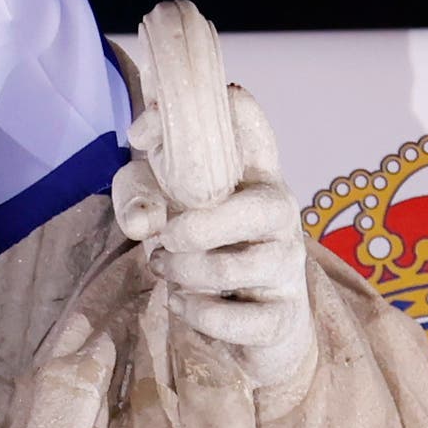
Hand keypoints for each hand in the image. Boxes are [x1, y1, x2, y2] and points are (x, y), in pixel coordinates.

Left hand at [130, 89, 317, 394]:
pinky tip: (184, 303)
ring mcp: (288, 269)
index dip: (242, 112)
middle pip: (253, 211)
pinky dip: (196, 313)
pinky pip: (232, 319)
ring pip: (229, 268)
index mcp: (257, 181)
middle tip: (163, 242)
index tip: (225, 97)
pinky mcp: (282, 318)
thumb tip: (139, 156)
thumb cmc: (211, 252)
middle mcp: (282, 219)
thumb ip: (149, 179)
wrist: (260, 329)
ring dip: (183, 273)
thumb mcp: (173, 208)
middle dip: (193, 229)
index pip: (259, 134)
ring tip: (166, 270)